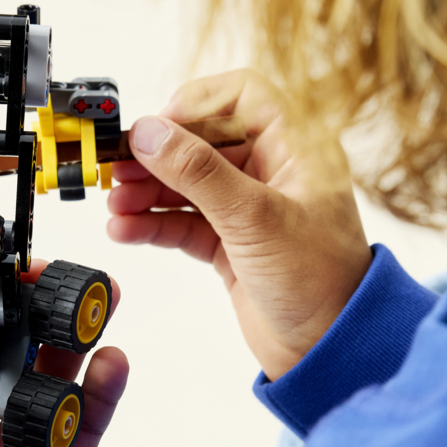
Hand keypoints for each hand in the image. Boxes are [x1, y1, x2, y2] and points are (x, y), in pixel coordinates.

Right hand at [107, 70, 370, 379]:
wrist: (329, 350)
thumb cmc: (320, 282)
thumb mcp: (254, 219)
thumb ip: (198, 172)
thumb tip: (150, 132)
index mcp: (297, 147)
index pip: (242, 96)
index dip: (196, 104)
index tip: (158, 130)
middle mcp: (273, 171)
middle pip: (203, 140)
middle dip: (158, 154)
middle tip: (117, 167)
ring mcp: (249, 209)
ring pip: (188, 183)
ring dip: (148, 190)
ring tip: (116, 204)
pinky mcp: (231, 245)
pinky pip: (184, 222)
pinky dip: (154, 223)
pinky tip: (124, 229)